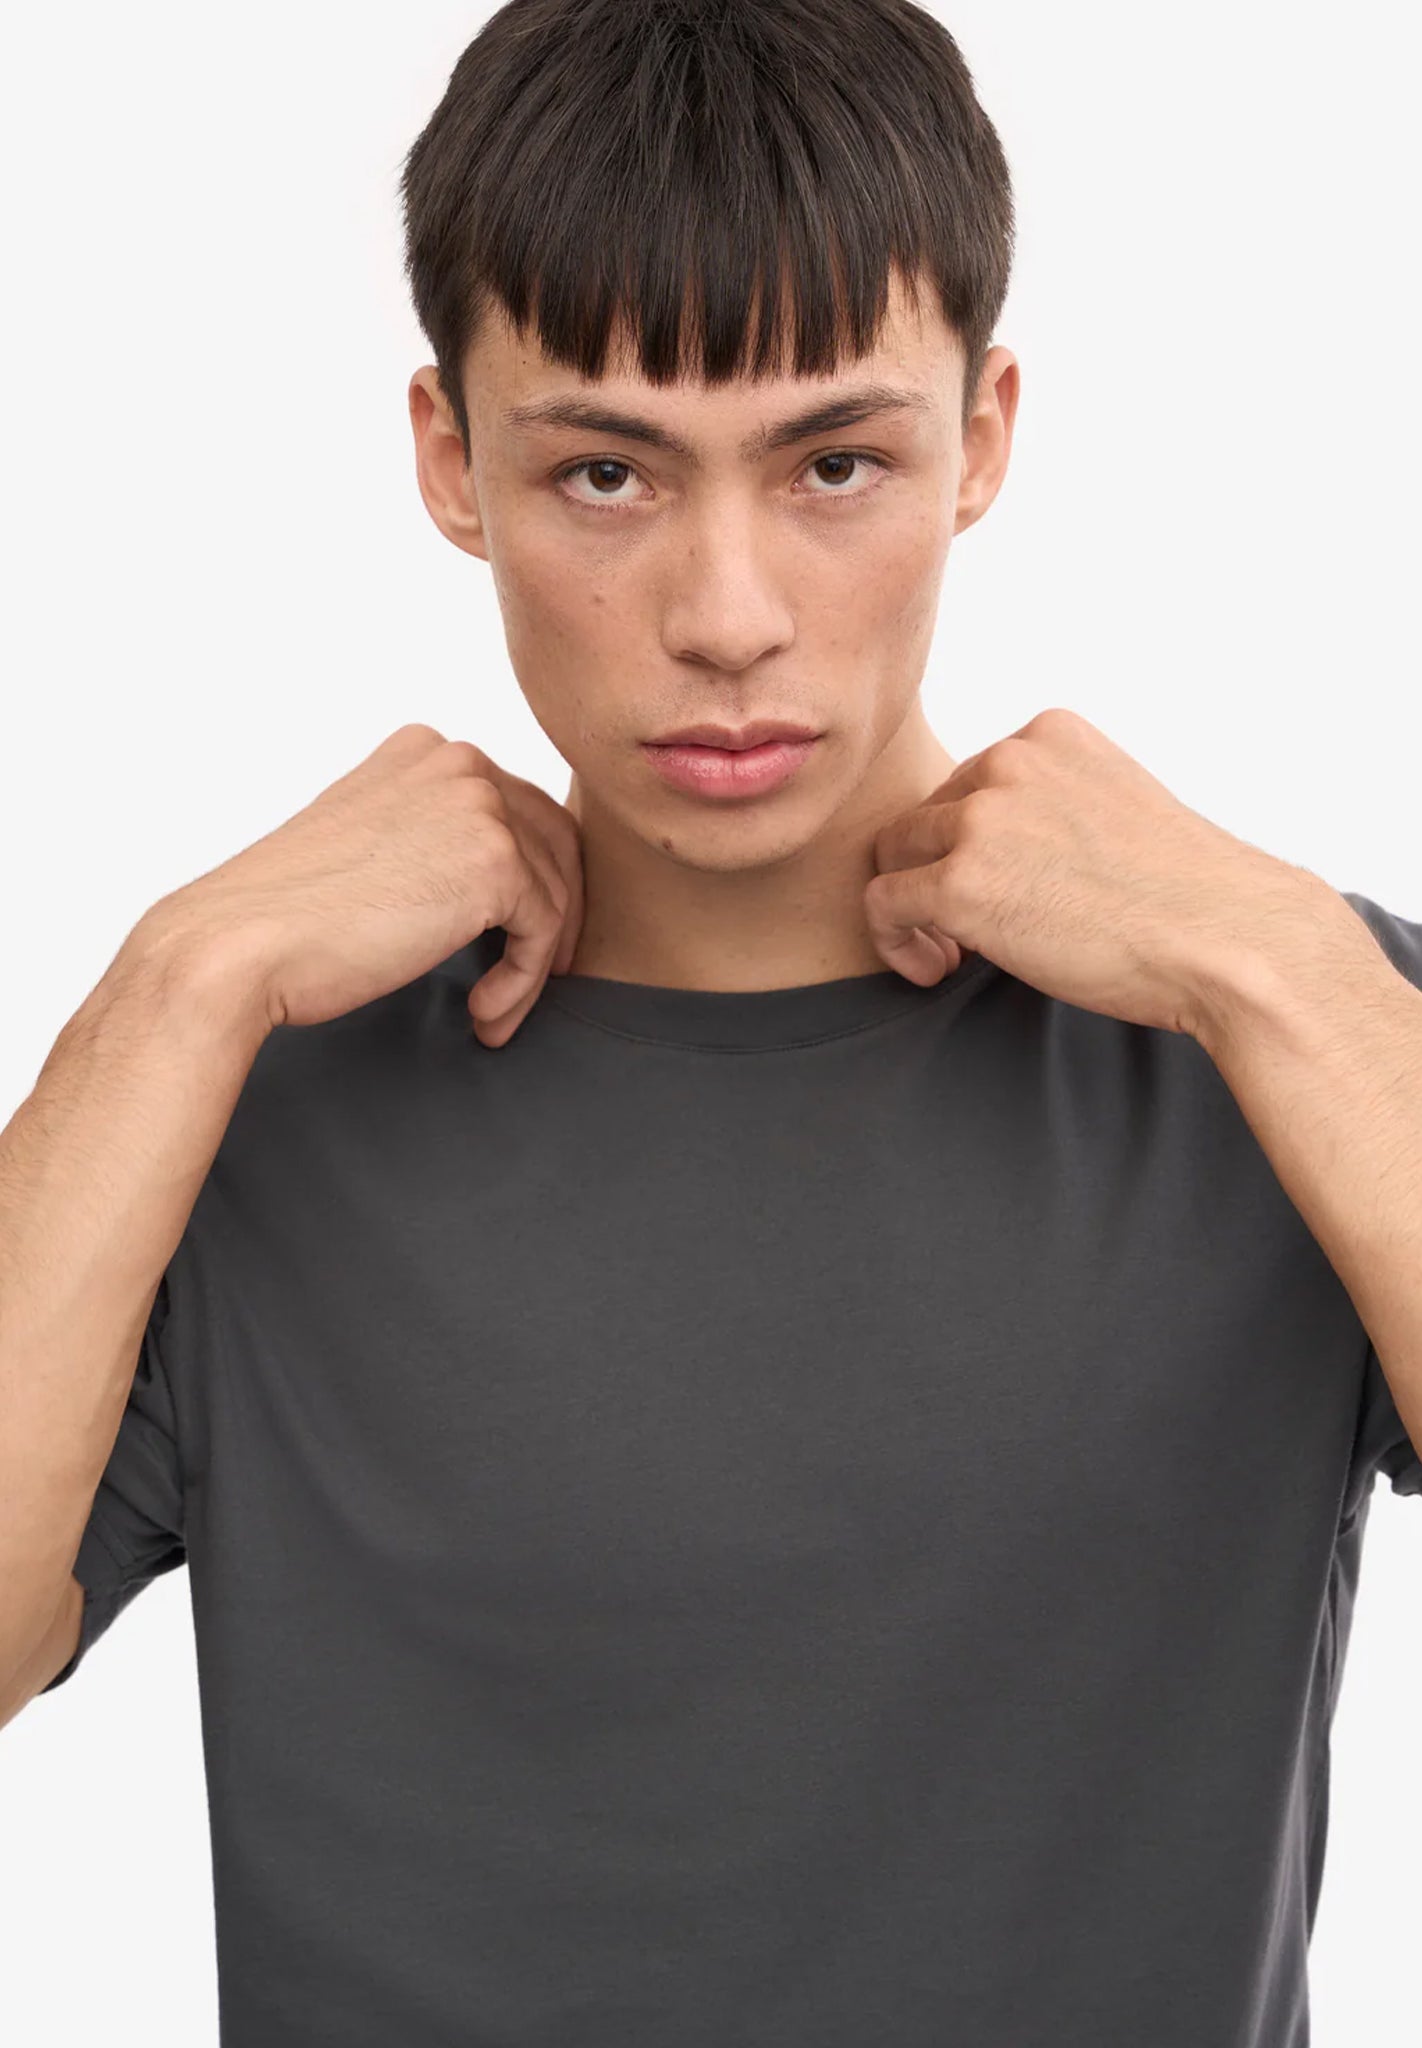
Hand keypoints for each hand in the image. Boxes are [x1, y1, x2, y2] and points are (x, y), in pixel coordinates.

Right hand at [136, 723, 584, 1046]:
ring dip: (530, 964)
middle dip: (550, 918)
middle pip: (552, 844)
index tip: (517, 936)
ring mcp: (480, 806)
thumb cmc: (287, 914)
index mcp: (425, 750)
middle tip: (531, 976)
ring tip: (491, 1011)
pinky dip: (521, 984)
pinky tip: (483, 1014)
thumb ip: (428, 837)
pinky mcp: (495, 863)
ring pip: (554, 894)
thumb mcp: (369, 845)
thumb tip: (493, 879)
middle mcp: (459, 761)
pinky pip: (542, 932)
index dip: (529, 879)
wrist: (240, 944)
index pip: (516, 809)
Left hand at [864, 706, 1328, 1037]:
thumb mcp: (1116, 810)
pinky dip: (896, 943)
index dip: (971, 844)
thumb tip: (998, 853)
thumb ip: (1052, 807)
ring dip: (914, 908)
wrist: (1231, 939)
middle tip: (972, 933)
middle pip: (925, 817)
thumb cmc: (1189, 898)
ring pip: (895, 856)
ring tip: (953, 954)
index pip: (970, 782)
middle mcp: (1010, 760)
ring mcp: (982, 819)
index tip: (1002, 891)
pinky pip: (882, 906)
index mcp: (1051, 734)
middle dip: (938, 873)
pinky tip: (937, 971)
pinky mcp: (960, 883)